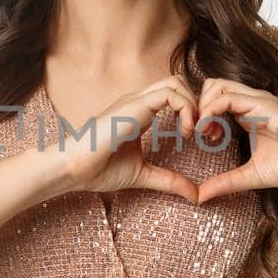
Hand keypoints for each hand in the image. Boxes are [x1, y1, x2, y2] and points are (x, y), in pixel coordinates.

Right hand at [55, 74, 202, 202]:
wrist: (75, 168)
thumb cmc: (99, 170)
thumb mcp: (144, 175)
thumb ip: (170, 181)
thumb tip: (195, 195)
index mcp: (139, 112)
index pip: (174, 96)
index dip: (194, 112)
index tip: (201, 137)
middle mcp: (139, 102)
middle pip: (179, 82)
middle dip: (199, 103)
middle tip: (203, 132)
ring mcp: (136, 100)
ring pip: (176, 82)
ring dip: (194, 104)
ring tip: (193, 132)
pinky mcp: (135, 106)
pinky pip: (170, 93)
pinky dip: (186, 108)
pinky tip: (184, 132)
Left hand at [194, 77, 277, 204]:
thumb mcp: (250, 176)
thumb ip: (225, 183)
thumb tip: (199, 197)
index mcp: (246, 114)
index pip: (213, 99)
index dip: (200, 115)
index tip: (199, 138)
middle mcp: (249, 103)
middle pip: (210, 86)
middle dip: (196, 106)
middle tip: (196, 133)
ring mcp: (255, 101)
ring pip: (215, 85)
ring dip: (201, 107)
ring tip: (203, 132)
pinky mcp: (262, 105)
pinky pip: (227, 97)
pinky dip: (210, 110)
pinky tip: (210, 132)